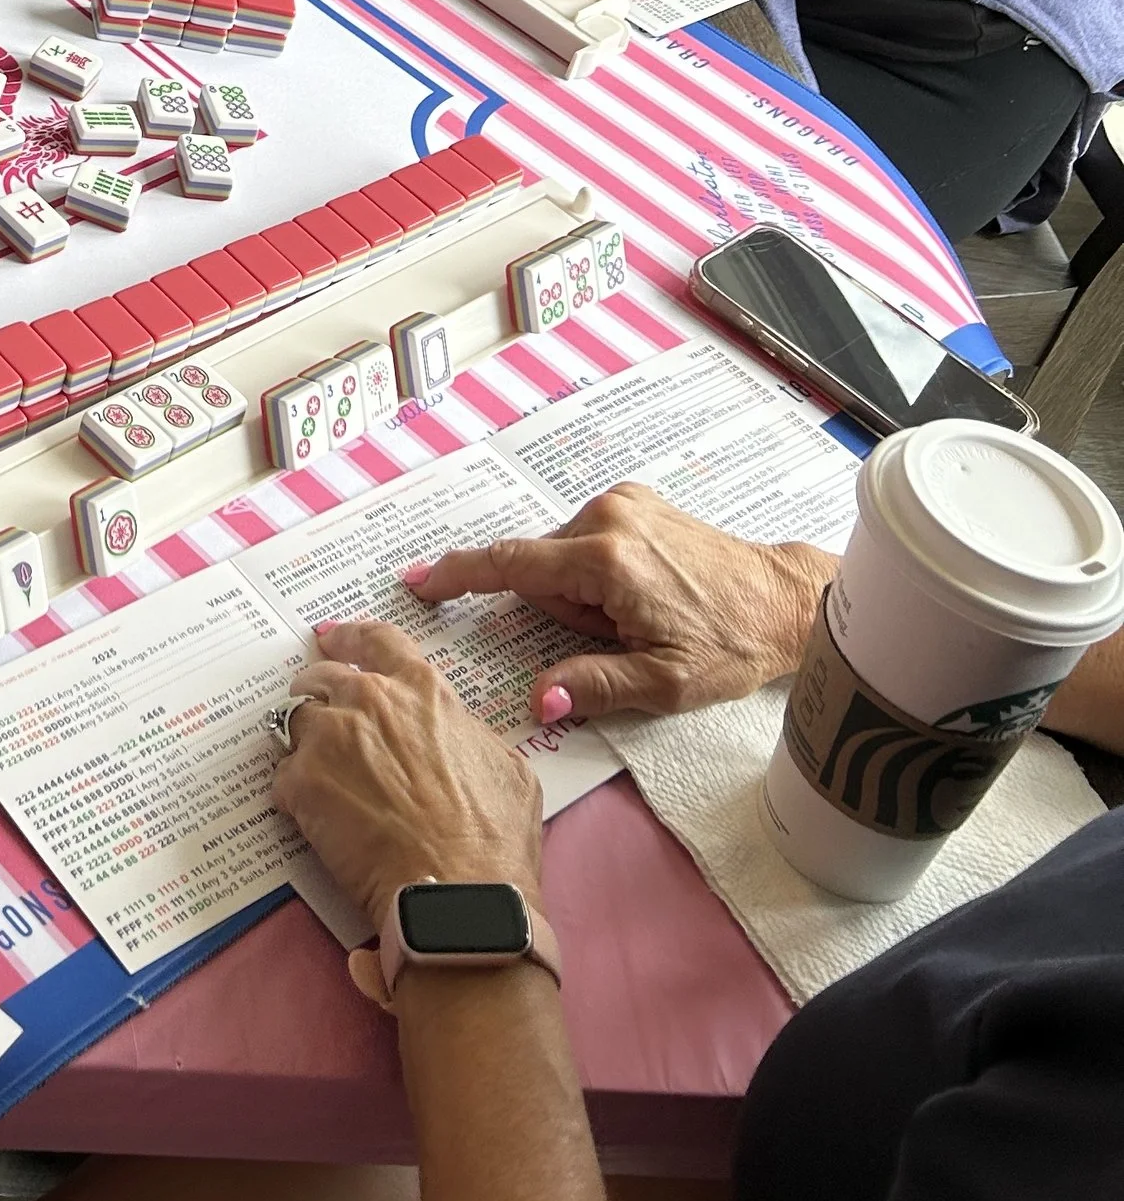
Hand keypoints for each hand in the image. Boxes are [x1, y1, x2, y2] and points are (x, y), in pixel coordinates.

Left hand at [270, 620, 543, 938]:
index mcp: (422, 691)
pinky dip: (295, 793)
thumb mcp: (506, 768)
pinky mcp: (302, 783)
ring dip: (303, 742)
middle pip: (322, 677)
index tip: (335, 640)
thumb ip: (466, 734)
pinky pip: (283, 776)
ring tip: (317, 775)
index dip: (352, 638)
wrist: (457, 898)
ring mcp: (330, 738)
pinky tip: (316, 819)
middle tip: (318, 713)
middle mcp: (369, 701)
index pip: (378, 641)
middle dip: (317, 691)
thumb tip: (454, 733)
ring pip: (295, 722)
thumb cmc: (494, 842)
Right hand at [403, 483, 832, 726]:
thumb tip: (537, 700)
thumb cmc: (730, 645)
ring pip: (562, 555)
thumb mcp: (663, 684)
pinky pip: (586, 539)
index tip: (418, 580)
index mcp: (608, 560)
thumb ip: (592, 686)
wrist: (783, 600)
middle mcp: (608, 517)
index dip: (459, 574)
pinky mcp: (634, 499)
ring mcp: (623, 502)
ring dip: (581, 592)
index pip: (511, 565)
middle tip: (619, 639)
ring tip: (637, 619)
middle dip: (562, 610)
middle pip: (542, 568)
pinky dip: (596, 571)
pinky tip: (640, 594)